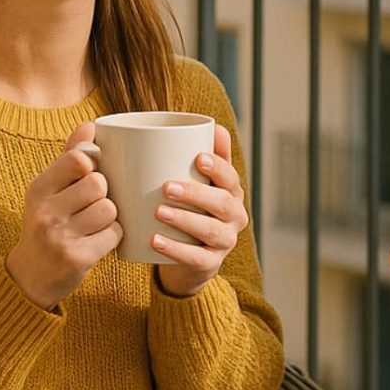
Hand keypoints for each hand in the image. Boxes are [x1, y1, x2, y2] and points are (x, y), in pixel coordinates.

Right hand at [6, 122, 122, 310]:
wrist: (31, 275)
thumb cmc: (49, 222)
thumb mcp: (50, 189)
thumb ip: (70, 156)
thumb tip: (90, 125)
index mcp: (39, 188)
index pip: (77, 159)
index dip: (93, 164)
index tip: (90, 174)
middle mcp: (44, 211)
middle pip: (98, 184)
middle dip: (103, 193)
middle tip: (93, 204)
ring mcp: (59, 237)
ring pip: (109, 208)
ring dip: (110, 216)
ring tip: (95, 223)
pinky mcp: (76, 259)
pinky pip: (114, 234)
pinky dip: (112, 236)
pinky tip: (97, 240)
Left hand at [153, 123, 248, 297]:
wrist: (190, 260)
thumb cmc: (194, 211)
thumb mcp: (202, 185)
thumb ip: (207, 158)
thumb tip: (213, 125)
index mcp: (232, 193)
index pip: (230, 178)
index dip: (218, 167)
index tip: (198, 157)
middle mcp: (235, 216)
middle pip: (222, 203)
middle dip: (196, 193)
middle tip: (166, 186)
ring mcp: (225, 242)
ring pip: (211, 230)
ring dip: (185, 220)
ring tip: (158, 212)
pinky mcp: (210, 264)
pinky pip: (196, 258)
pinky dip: (175, 250)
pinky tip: (155, 241)